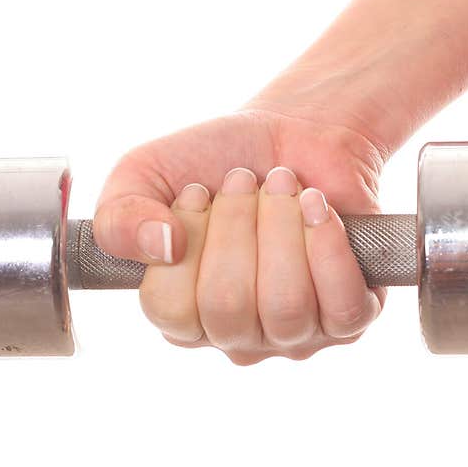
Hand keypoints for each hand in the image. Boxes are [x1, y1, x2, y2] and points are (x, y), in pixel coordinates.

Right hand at [94, 108, 387, 363]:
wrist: (293, 130)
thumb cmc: (215, 160)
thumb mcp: (144, 174)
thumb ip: (119, 216)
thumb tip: (159, 248)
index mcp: (181, 316)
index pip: (170, 311)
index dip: (186, 239)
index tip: (199, 191)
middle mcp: (236, 336)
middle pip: (228, 308)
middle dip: (236, 224)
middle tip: (243, 179)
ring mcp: (294, 334)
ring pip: (286, 307)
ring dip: (282, 226)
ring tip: (282, 183)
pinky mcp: (348, 316)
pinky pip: (343, 306)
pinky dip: (328, 246)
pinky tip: (316, 204)